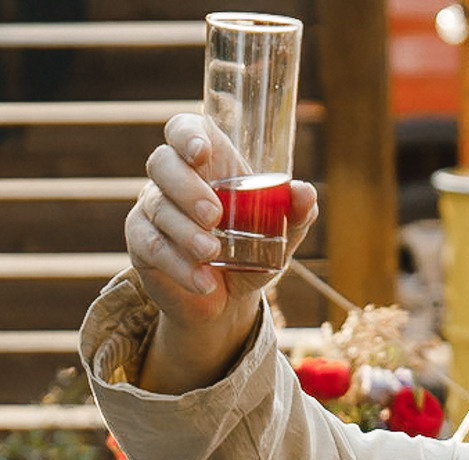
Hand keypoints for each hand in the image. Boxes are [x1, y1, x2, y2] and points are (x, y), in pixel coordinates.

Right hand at [125, 112, 319, 393]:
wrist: (229, 300)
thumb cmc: (252, 251)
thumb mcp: (280, 235)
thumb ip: (294, 213)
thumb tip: (305, 192)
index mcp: (206, 164)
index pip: (183, 129)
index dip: (187, 134)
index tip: (201, 152)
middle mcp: (173, 179)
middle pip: (162, 163)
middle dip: (186, 187)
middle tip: (214, 215)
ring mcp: (153, 209)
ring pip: (158, 207)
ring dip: (186, 231)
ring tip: (212, 252)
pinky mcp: (141, 242)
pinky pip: (151, 245)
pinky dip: (179, 264)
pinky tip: (203, 281)